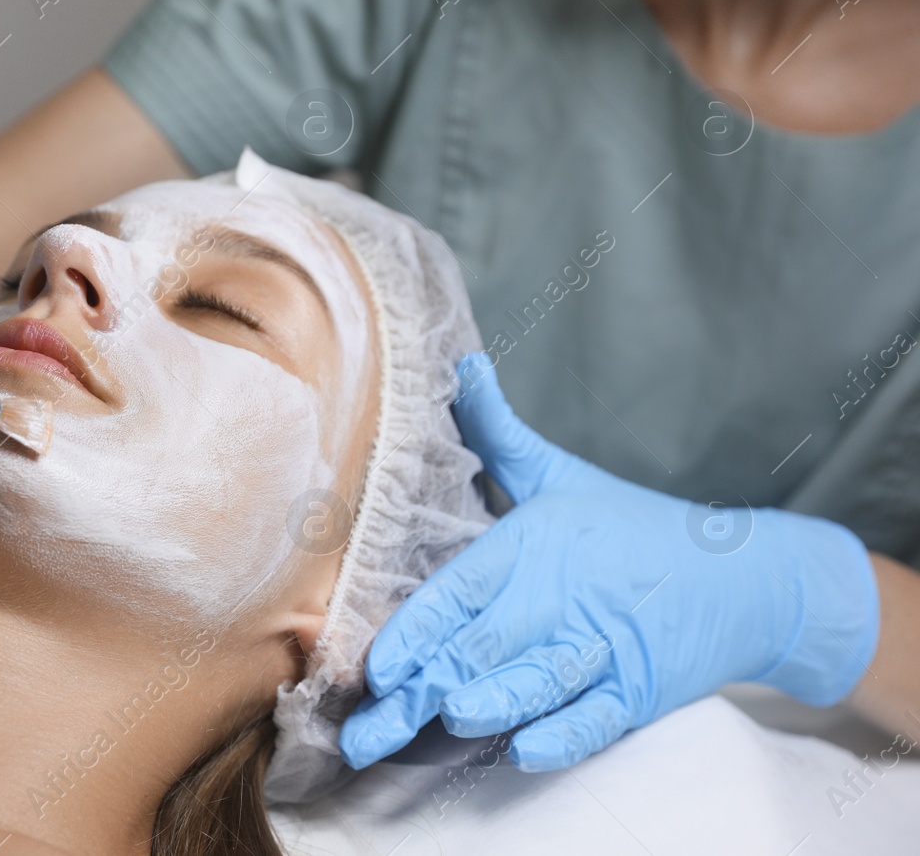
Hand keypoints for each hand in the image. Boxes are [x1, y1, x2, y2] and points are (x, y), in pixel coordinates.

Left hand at [339, 353, 878, 771]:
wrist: (748, 579)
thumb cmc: (634, 527)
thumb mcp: (560, 475)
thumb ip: (498, 433)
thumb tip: (460, 367)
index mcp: (534, 546)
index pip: (461, 591)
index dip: (417, 628)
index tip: (375, 664)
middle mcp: (563, 597)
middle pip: (484, 646)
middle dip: (424, 688)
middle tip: (369, 728)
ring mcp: (604, 647)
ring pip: (536, 682)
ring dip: (493, 702)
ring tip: (450, 719)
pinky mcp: (639, 691)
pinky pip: (596, 719)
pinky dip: (564, 735)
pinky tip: (527, 750)